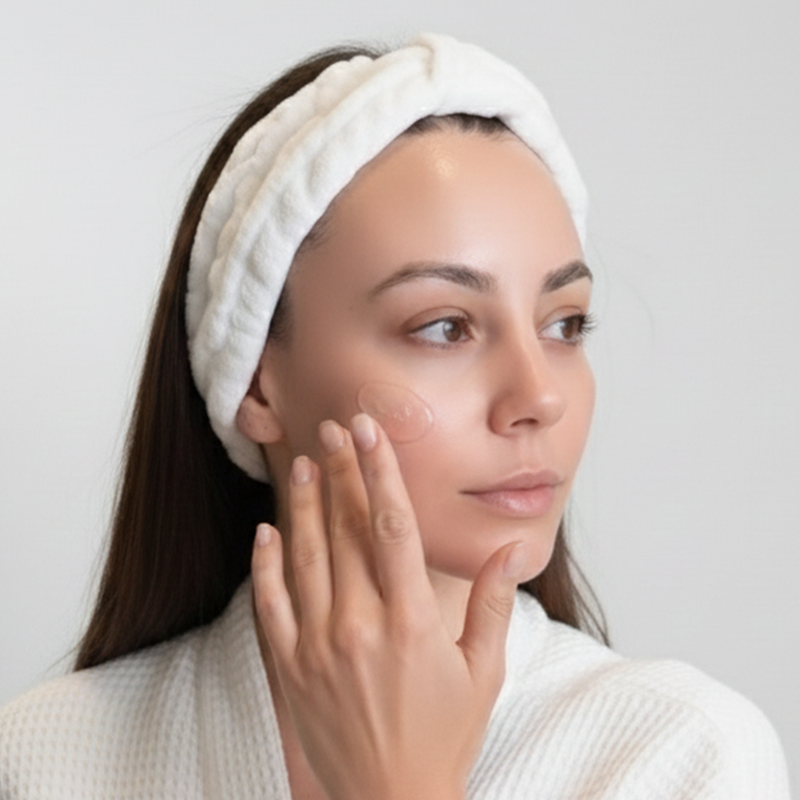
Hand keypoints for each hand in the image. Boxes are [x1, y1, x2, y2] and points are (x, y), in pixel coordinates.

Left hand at [251, 413, 526, 799]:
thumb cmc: (445, 735)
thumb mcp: (483, 670)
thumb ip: (494, 602)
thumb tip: (512, 548)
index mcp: (412, 621)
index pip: (393, 527)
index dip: (380, 472)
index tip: (370, 433)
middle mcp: (361, 625)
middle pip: (346, 530)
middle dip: (340, 472)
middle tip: (333, 429)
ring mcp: (319, 646)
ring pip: (307, 557)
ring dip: (304, 505)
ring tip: (304, 463)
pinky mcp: (291, 667)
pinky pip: (271, 604)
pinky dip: (266, 564)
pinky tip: (268, 530)